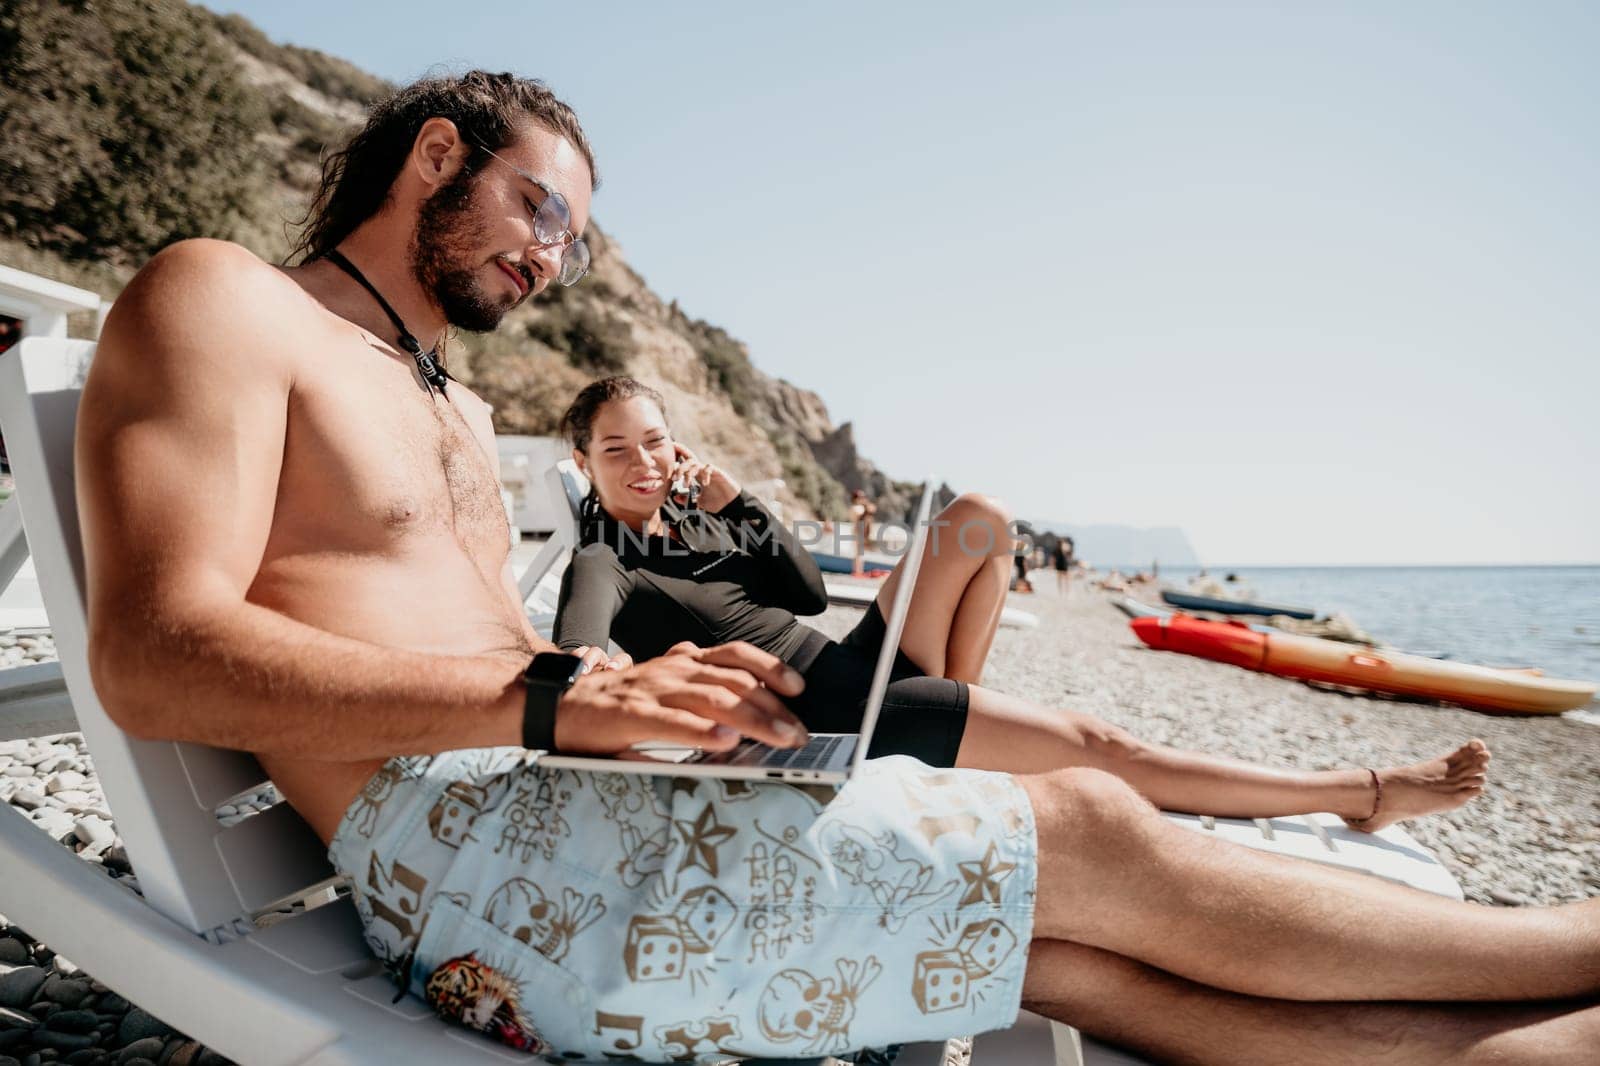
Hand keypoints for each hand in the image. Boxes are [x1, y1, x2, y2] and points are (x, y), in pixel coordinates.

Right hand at [552, 641, 807, 754]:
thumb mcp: (664, 691)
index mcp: (682, 662)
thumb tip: (745, 724)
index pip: (736, 656)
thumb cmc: (617, 706)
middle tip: (799, 734)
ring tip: (779, 739)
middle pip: (735, 681)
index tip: (799, 689)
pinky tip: (727, 743)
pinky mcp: (631, 715)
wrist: (557, 705)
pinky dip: (703, 733)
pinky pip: (674, 723)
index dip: (771, 669)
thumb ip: (697, 698)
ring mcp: (653, 690)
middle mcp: (673, 670)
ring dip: (753, 720)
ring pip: (714, 699)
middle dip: (774, 708)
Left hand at [671, 443, 740, 512]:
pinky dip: (704, 474)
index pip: (685, 466)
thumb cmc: (717, 503)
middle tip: (675, 478)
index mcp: (697, 476)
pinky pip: (709, 468)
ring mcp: (710, 471)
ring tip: (686, 485)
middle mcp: (702, 471)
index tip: (671, 477)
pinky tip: (704, 484)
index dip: (677, 467)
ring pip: (695, 463)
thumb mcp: (698, 502)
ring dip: (688, 473)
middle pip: (688, 461)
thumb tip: (675, 497)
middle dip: (679, 468)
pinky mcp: (718, 472)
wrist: (731, 506)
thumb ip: (687, 499)